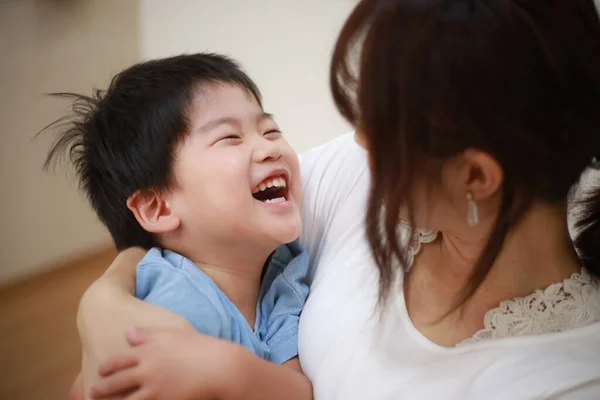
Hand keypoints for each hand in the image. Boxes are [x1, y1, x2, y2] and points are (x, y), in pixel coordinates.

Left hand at [89, 327, 240, 399]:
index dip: (106, 367)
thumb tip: (127, 331)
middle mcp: (147, 369)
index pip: (118, 360)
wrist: (220, 366)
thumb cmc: (201, 348)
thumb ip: (148, 336)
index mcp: (149, 351)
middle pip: (115, 381)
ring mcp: (154, 388)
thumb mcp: (174, 336)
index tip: (101, 371)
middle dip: (100, 388)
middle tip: (92, 392)